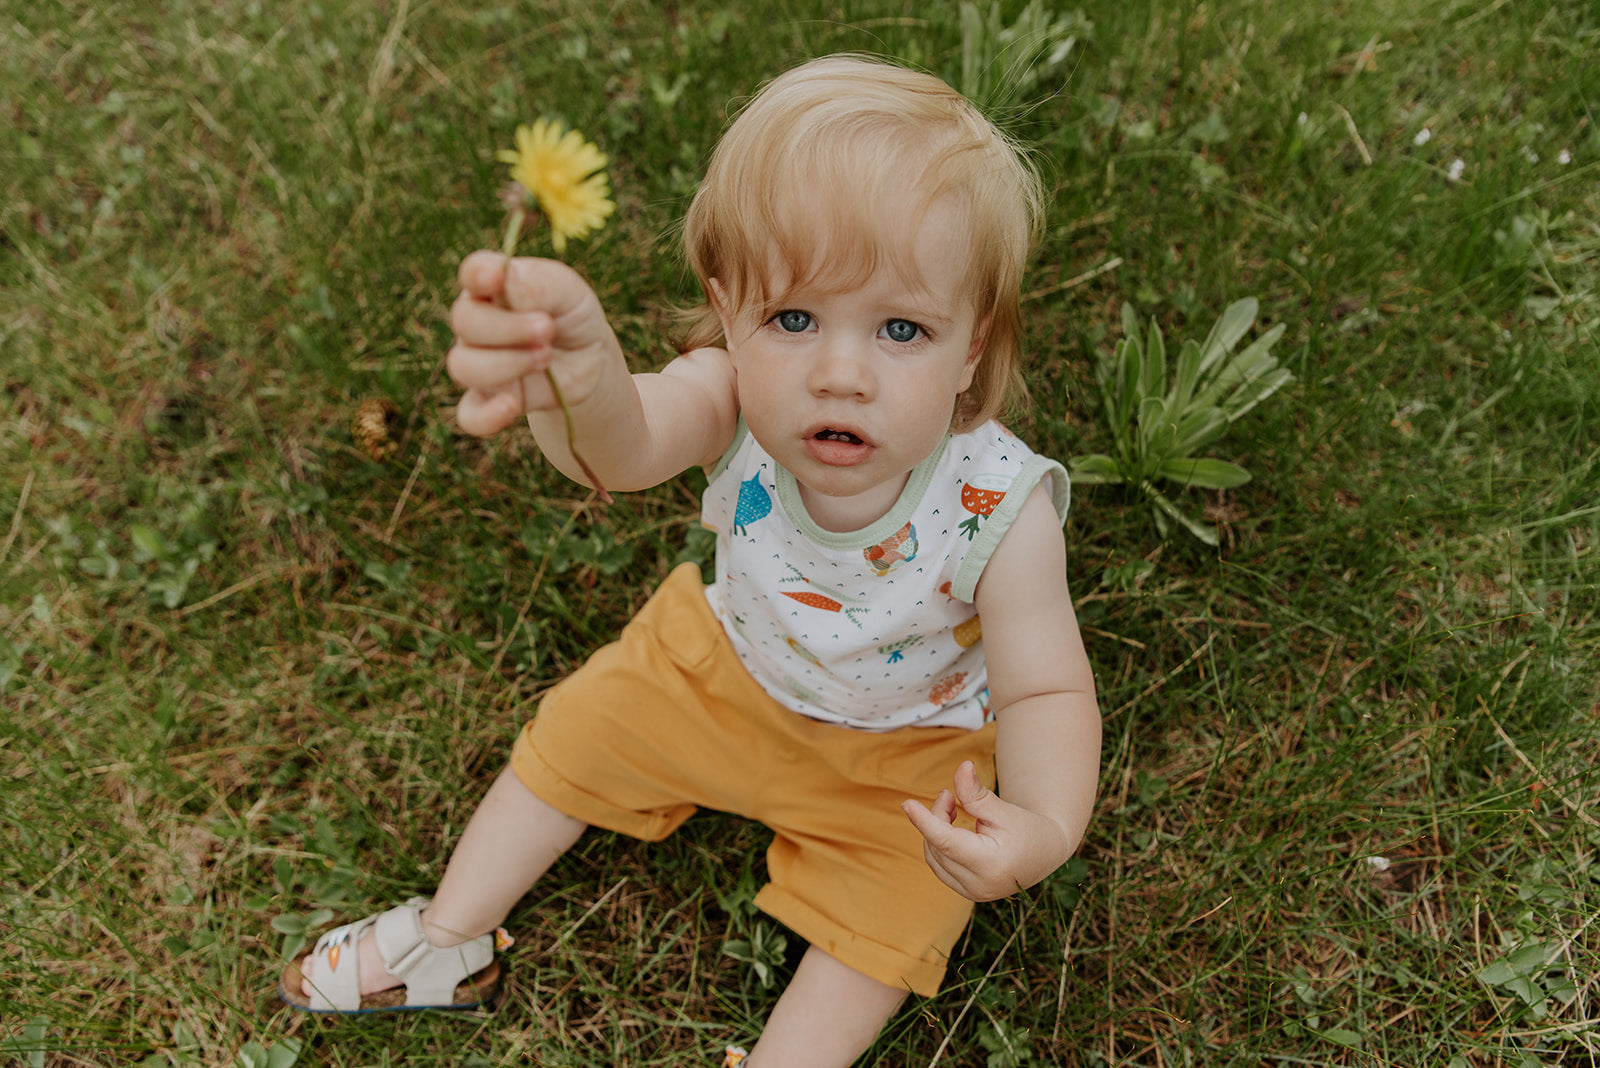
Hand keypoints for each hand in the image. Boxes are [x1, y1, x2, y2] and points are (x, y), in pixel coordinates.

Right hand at [446, 251, 621, 436]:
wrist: (589, 361)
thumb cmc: (571, 315)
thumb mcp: (569, 291)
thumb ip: (539, 282)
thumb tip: (507, 278)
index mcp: (493, 286)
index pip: (473, 273)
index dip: (478, 274)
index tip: (494, 278)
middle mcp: (476, 322)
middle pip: (465, 322)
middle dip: (508, 328)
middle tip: (548, 330)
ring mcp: (478, 361)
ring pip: (463, 366)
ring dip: (506, 364)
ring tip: (546, 357)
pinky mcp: (488, 399)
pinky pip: (470, 414)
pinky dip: (486, 415)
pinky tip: (511, 406)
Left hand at [902, 761, 1071, 901]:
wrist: (1045, 854)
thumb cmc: (1026, 827)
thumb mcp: (1002, 808)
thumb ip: (976, 793)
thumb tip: (962, 767)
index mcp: (990, 865)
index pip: (946, 842)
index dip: (925, 821)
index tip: (906, 804)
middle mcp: (979, 886)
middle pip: (938, 846)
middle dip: (936, 816)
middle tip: (948, 794)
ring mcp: (972, 894)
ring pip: (934, 857)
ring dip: (935, 830)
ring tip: (952, 807)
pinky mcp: (967, 893)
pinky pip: (940, 866)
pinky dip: (939, 844)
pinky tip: (951, 827)